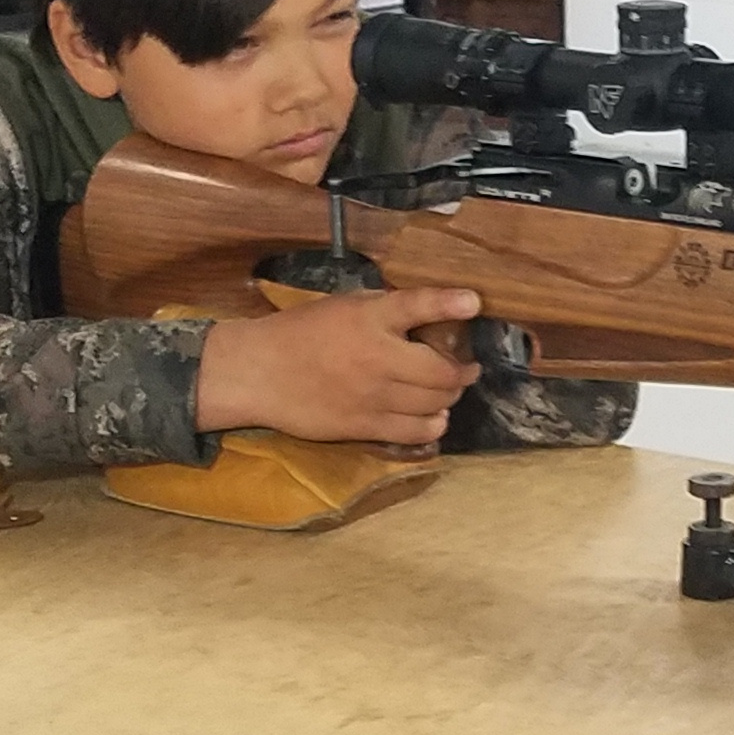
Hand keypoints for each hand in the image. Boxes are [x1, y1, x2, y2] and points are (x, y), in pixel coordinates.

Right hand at [193, 287, 482, 447]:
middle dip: (463, 371)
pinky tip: (431, 416)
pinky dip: (433, 424)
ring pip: (436, 404)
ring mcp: (374, 397)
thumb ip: (385, 310)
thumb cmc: (301, 333)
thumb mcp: (343, 306)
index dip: (449, 303)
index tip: (474, 302)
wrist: (259, 373)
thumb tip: (430, 315)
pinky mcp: (366, 426)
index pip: (417, 306)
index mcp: (368, 318)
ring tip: (447, 392)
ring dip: (450, 397)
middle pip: (442, 372)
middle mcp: (377, 358)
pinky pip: (418, 432)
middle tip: (464, 367)